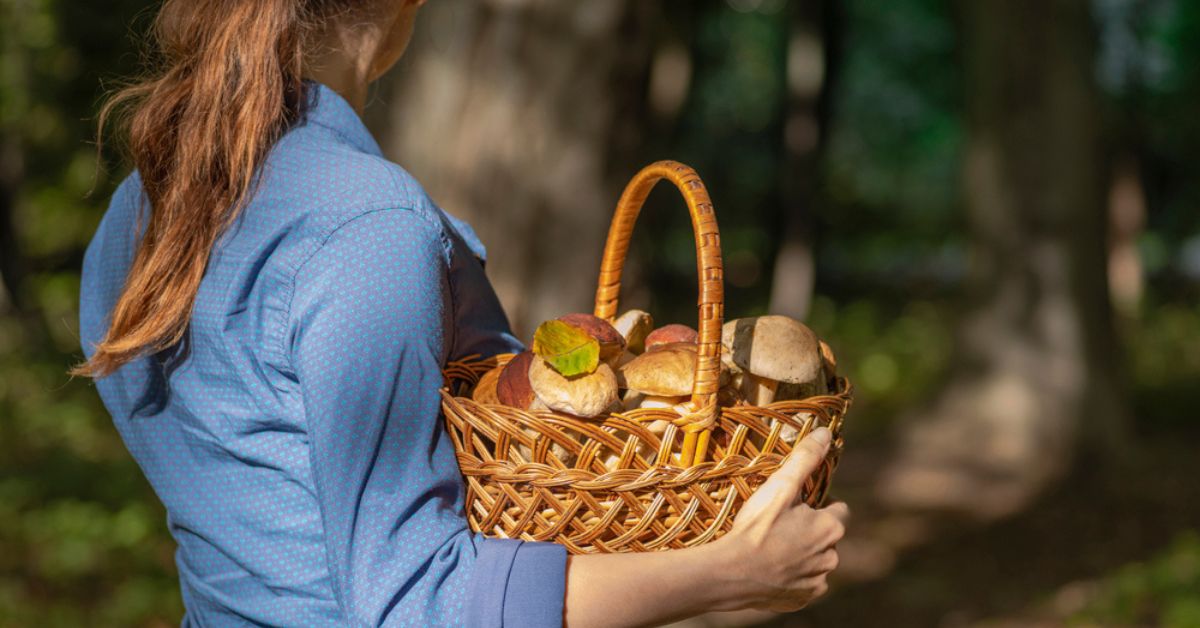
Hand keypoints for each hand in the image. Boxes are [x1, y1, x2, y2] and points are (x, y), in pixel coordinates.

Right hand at [715, 427, 847, 611]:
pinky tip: (770, 568)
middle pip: (826, 536)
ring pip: (815, 561)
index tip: (798, 504)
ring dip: (801, 554)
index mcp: (830, 527)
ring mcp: (816, 581)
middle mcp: (831, 557)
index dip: (820, 504)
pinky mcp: (801, 599)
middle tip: (780, 524)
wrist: (731, 573)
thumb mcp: (780, 486)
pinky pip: (802, 584)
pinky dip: (791, 576)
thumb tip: (826, 433)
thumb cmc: (756, 527)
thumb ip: (805, 458)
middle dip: (809, 530)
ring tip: (772, 547)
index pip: (839, 510)